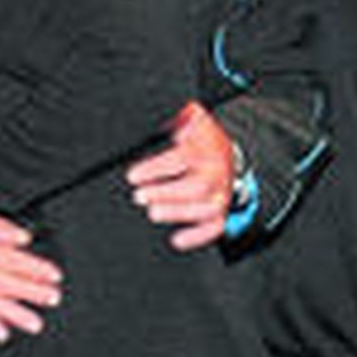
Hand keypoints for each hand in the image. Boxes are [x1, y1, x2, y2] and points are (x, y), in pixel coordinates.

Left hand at [125, 101, 233, 250]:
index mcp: (204, 145)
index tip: (132, 176)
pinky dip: (198, 236)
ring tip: (153, 213)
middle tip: (139, 197)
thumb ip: (168, 117)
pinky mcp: (224, 207)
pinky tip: (177, 240)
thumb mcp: (183, 116)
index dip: (156, 168)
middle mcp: (217, 169)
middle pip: (197, 186)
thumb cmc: (195, 133)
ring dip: (178, 213)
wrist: (223, 145)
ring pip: (208, 208)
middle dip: (166, 194)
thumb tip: (142, 117)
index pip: (181, 158)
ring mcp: (223, 190)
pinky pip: (217, 226)